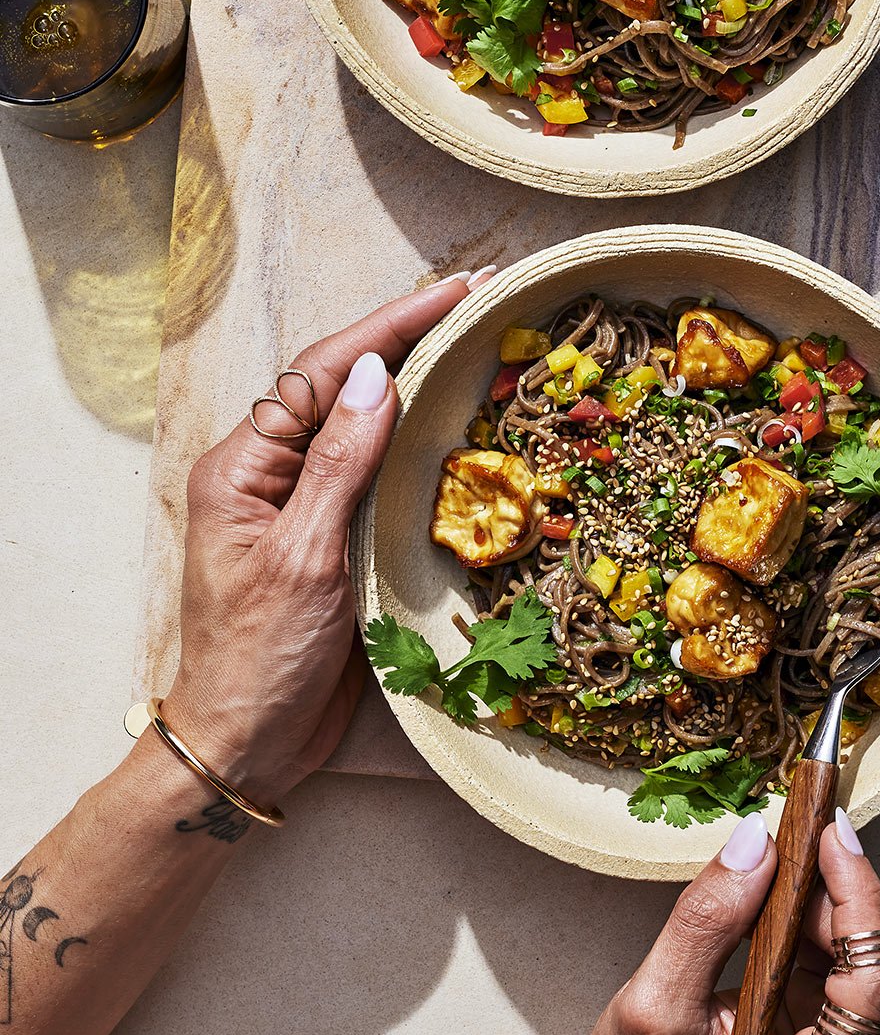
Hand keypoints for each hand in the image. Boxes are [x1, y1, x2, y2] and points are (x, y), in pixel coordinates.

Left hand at [163, 270, 493, 805]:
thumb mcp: (303, 557)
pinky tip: (454, 419)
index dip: (393, 326)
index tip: (458, 291)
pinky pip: (374, 469)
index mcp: (243, 465)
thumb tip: (377, 373)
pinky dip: (416, 438)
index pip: (324, 371)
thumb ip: (339, 462)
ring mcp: (299, 502)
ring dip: (417, 379)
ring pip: (363, 421)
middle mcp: (269, 471)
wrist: (247, 743)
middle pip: (344, 383)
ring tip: (477, 339)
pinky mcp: (329, 533)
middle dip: (410, 336)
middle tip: (482, 297)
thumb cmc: (260, 658)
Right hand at [575, 809, 879, 1034]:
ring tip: (770, 881)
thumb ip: (705, 923)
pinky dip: (813, 928)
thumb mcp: (652, 1009)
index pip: (876, 985)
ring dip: (825, 907)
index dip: (860, 898)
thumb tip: (753, 843)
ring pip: (869, 960)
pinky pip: (845, 970)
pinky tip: (773, 912)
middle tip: (787, 850)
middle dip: (837, 897)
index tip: (831, 835)